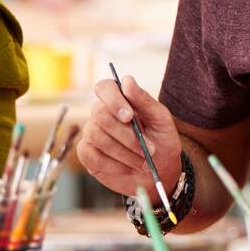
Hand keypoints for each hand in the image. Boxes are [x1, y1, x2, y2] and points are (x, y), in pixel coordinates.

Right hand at [76, 74, 181, 198]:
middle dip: (126, 136)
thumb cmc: (162, 141)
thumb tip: (127, 80)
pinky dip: (114, 165)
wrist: (159, 170)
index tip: (129, 116)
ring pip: (97, 137)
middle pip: (100, 115)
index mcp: (120, 99)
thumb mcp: (161, 120)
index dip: (113, 100)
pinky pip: (92, 156)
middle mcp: (102, 113)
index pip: (105, 87)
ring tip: (143, 162)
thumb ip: (144, 100)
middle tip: (149, 150)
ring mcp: (92, 132)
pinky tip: (128, 168)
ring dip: (125, 153)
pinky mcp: (87, 153)